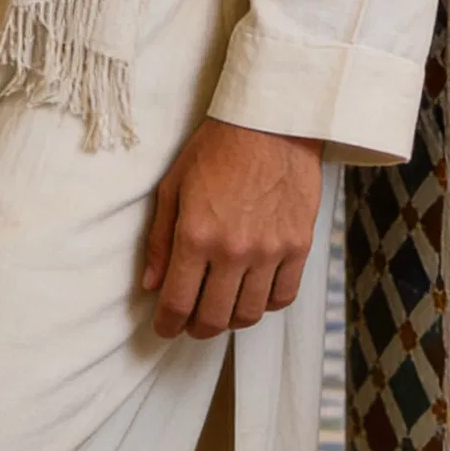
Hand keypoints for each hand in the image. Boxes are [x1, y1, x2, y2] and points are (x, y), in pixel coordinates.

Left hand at [142, 118, 322, 338]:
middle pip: (213, 318)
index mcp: (196, 236)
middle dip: (196, 328)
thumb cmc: (218, 147)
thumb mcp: (174, 185)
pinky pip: (282, 296)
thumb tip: (151, 284)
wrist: (271, 122)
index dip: (167, 324)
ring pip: (248, 314)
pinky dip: (265, 304)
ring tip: (221, 308)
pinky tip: (253, 292)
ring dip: (230, 319)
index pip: (177, 303)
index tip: (165, 328)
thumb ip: (160, 239)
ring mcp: (270, 251)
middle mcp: (234, 251)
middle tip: (190, 323)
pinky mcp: (298, 246)